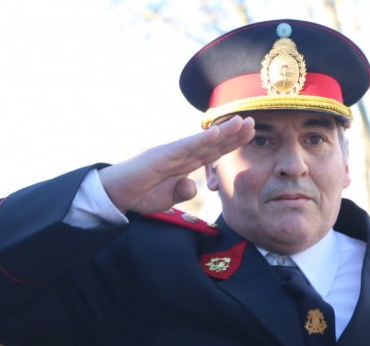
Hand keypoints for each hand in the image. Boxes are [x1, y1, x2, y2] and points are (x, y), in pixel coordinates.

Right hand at [99, 115, 254, 213]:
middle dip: (234, 134)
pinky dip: (202, 140)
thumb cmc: (141, 194)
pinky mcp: (162, 155)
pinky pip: (186, 147)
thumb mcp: (169, 198)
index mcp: (185, 164)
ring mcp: (172, 152)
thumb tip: (193, 186)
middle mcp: (181, 154)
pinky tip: (218, 133)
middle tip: (254, 123)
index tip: (250, 135)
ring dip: (224, 132)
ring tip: (242, 123)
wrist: (115, 194)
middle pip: (212, 143)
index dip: (232, 143)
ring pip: (203, 141)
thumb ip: (182, 192)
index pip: (213, 152)